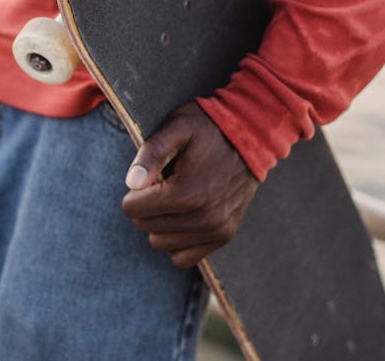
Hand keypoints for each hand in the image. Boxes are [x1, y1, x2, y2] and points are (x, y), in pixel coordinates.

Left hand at [121, 103, 258, 267]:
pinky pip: (182, 257)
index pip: (131, 208)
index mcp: (186, 193)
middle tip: (167, 181)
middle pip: (144, 226)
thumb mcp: (177, 127)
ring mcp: (216, 230)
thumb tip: (131, 183)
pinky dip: (177, 240)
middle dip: (147, 204)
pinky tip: (185, 216)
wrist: (253, 135)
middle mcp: (203, 218)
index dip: (136, 189)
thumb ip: (151, 153)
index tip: (155, 173)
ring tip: (179, 196)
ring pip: (160, 243)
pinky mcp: (224, 236)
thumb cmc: (209, 127)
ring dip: (161, 223)